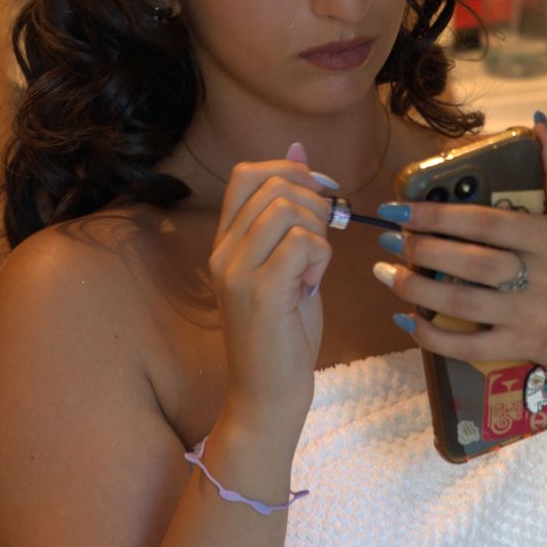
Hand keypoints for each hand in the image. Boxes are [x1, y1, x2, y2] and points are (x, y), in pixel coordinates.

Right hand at [208, 145, 336, 439]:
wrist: (267, 395)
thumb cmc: (282, 333)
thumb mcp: (287, 264)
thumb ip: (292, 215)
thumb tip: (299, 152)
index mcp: (226, 243)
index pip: (246, 174)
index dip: (289, 171)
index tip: (317, 195)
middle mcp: (224, 253)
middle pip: (274, 187)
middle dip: (314, 202)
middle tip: (322, 239)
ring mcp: (238, 272)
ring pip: (288, 210)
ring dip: (318, 232)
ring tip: (313, 267)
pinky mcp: (261, 293)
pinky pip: (301, 243)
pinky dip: (320, 257)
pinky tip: (312, 283)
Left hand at [374, 117, 546, 378]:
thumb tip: (538, 124)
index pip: (486, 222)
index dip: (438, 215)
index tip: (401, 207)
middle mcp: (541, 277)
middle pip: (469, 262)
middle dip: (420, 249)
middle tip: (388, 237)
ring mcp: (531, 317)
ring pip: (462, 305)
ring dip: (416, 290)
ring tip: (386, 272)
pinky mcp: (525, 349)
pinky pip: (470, 348)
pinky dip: (434, 338)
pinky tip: (407, 322)